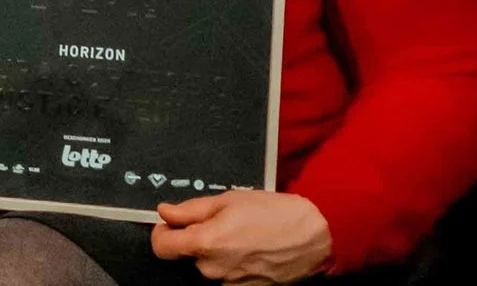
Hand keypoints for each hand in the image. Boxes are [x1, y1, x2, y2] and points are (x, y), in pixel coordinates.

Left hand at [150, 191, 332, 283]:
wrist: (314, 236)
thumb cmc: (275, 214)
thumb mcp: (228, 200)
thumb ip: (191, 210)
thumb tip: (165, 213)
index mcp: (206, 243)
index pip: (161, 247)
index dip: (162, 233)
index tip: (171, 224)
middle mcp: (214, 270)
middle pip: (188, 256)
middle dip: (197, 239)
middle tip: (221, 221)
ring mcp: (230, 284)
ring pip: (209, 266)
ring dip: (216, 252)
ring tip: (242, 234)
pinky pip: (227, 276)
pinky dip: (232, 263)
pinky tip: (250, 248)